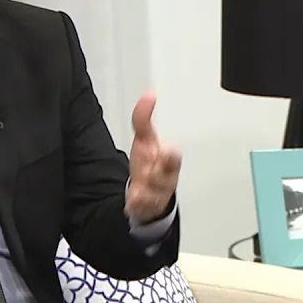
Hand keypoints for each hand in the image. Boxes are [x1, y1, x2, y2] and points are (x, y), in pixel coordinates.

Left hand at [125, 91, 181, 223]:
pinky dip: (136, 206)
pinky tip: (130, 205)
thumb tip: (149, 94)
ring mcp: (153, 194)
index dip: (171, 157)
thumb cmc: (151, 164)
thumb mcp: (145, 140)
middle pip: (164, 177)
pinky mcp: (142, 205)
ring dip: (148, 192)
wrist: (150, 196)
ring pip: (153, 195)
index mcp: (168, 163)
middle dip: (162, 173)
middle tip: (160, 165)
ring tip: (140, 192)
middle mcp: (164, 180)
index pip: (172, 160)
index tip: (170, 149)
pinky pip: (140, 207)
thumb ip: (143, 119)